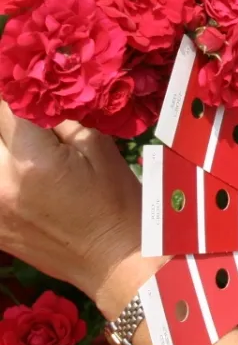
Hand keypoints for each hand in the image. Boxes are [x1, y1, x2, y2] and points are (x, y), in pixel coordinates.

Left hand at [0, 103, 143, 305]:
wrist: (116, 262)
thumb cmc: (118, 203)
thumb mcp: (99, 150)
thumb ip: (62, 118)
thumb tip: (42, 92)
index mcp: (32, 161)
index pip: (7, 106)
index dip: (17, 89)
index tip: (27, 83)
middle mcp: (0, 184)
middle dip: (6, 121)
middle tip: (29, 126)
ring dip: (2, 145)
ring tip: (19, 147)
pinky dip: (3, 170)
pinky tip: (15, 172)